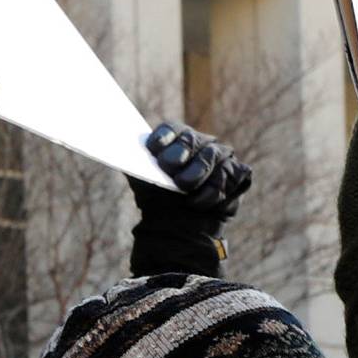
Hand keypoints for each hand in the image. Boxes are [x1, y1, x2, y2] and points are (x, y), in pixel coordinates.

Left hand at [128, 121, 253, 275]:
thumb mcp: (142, 181)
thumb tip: (120, 149)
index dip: (163, 137)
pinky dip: (212, 191)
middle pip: (192, 140)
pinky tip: (198, 202)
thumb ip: (135, 164)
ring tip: (183, 186)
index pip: (171, 129)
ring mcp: (220, 156)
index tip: (152, 148)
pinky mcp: (237, 173)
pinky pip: (228, 176)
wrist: (178, 227)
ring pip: (212, 156)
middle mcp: (200, 143)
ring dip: (197, 172)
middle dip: (179, 152)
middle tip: (168, 166)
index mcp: (176, 139)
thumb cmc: (158, 199)